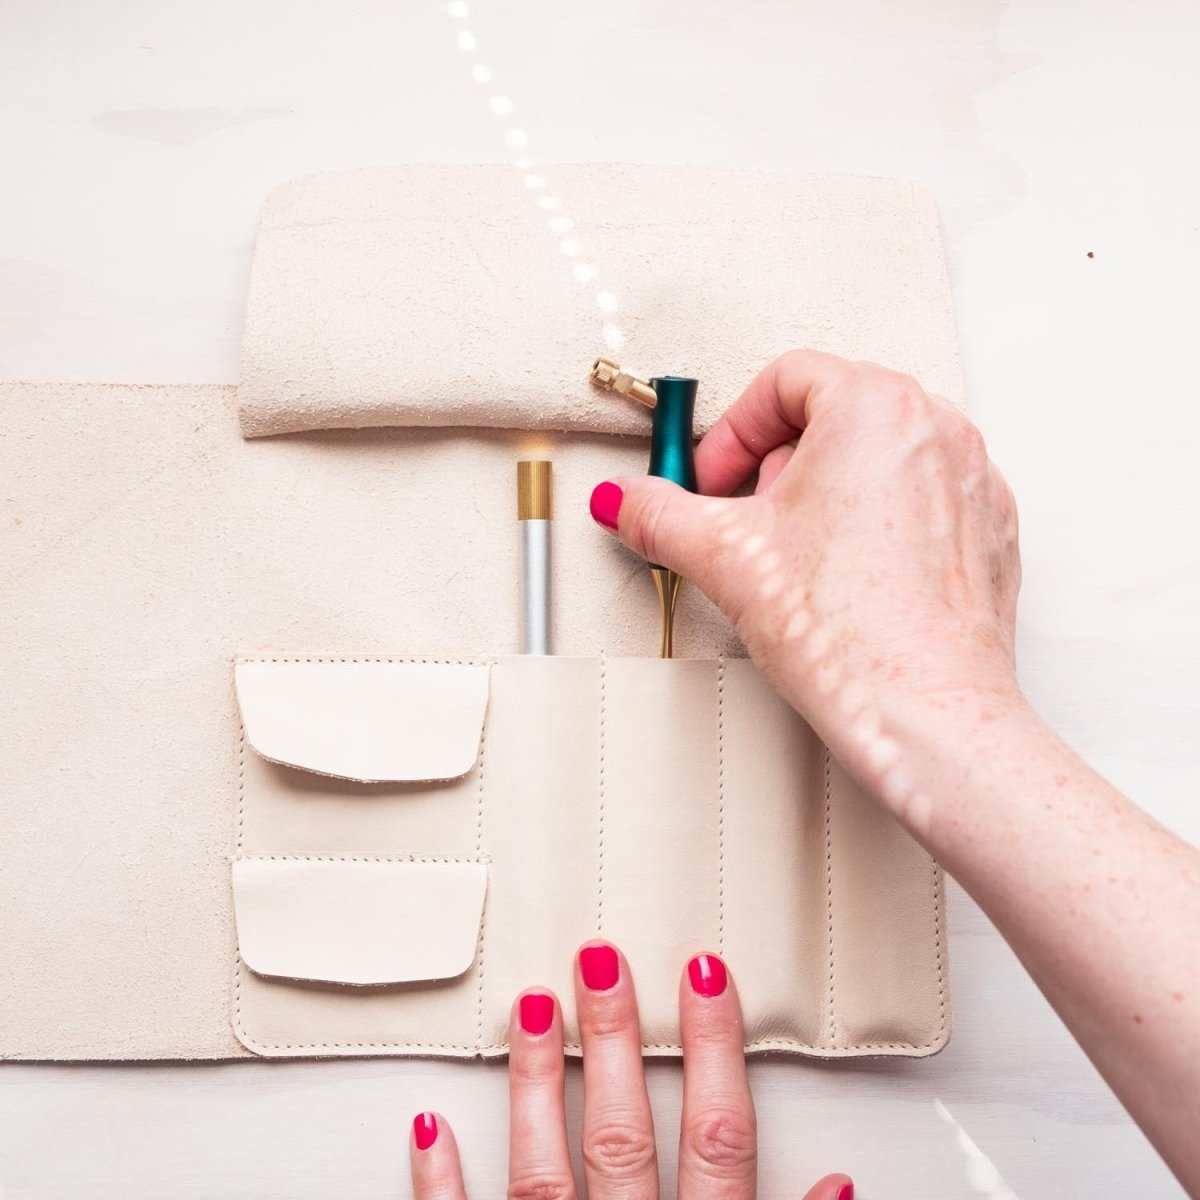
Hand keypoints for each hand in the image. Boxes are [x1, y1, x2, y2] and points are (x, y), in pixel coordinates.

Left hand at [409, 942, 852, 1198]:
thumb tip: (842, 1189)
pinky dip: (441, 1189)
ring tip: (527, 1008)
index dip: (713, 1051)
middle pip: (623, 1138)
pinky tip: (429, 1127)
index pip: (718, 1142)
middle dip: (612, 1042)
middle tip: (599, 958)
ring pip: (543, 1175)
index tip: (703, 973)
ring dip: (533, 1088)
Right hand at [588, 351, 1021, 811]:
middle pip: (832, 412)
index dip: (733, 431)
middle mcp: (936, 428)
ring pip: (877, 454)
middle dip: (777, 463)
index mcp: (874, 406)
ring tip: (799, 555)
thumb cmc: (850, 631)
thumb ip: (658, 513)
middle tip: (751, 519)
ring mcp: (972, 477)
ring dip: (825, 491)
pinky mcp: (988, 528)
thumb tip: (626, 500)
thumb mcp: (724, 557)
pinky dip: (876, 522)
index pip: (784, 379)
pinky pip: (918, 497)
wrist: (927, 713)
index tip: (714, 479)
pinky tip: (847, 578)